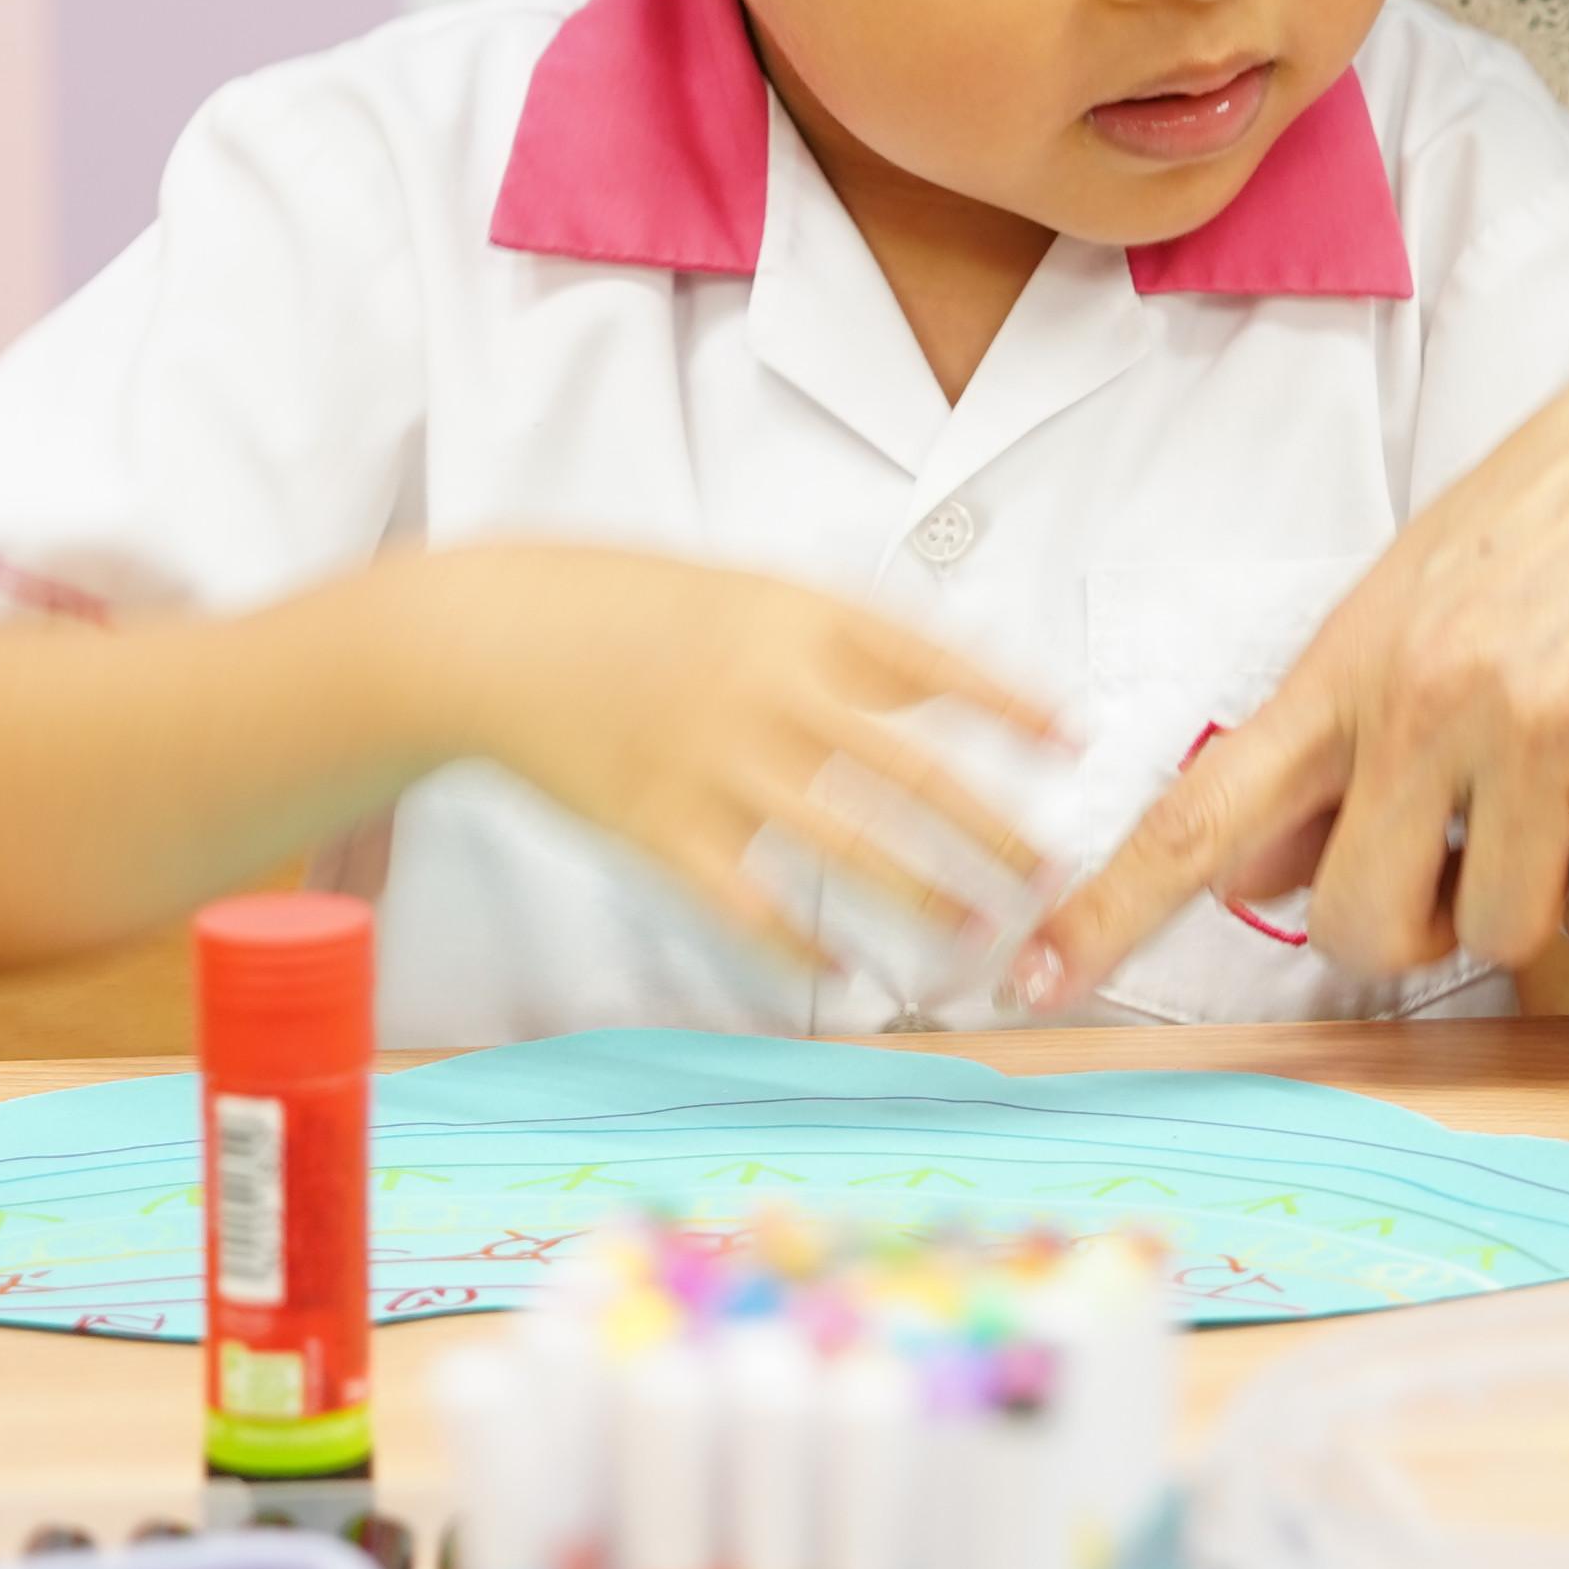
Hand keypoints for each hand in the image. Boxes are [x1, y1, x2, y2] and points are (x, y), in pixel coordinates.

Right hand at [416, 547, 1057, 971]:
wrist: (496, 635)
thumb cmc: (635, 608)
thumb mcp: (753, 596)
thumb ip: (846, 645)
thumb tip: (953, 690)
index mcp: (798, 616)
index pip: (932, 659)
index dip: (1009, 702)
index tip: (1072, 739)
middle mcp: (766, 689)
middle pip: (907, 770)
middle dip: (991, 825)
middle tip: (1054, 869)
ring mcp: (711, 763)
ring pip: (842, 847)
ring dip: (921, 895)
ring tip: (979, 932)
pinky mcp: (656, 827)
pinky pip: (743, 903)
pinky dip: (796, 945)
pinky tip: (839, 972)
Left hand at [1017, 301, 1568, 1004]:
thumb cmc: (1566, 511)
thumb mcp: (1418, 591)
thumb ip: (1340, 730)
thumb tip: (1258, 868)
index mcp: (1351, 660)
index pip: (1204, 811)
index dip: (1111, 907)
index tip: (1029, 978)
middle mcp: (1432, 697)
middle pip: (1361, 929)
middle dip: (1411, 930)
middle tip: (1460, 867)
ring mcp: (1545, 729)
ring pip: (1503, 933)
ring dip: (1541, 896)